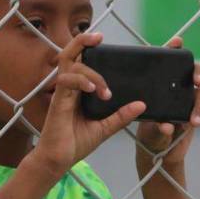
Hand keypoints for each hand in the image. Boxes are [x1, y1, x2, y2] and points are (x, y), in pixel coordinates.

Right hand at [30, 32, 145, 177]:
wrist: (57, 161)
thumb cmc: (75, 143)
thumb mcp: (104, 128)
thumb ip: (121, 116)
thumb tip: (141, 105)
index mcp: (78, 90)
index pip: (81, 62)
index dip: (88, 47)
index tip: (102, 40)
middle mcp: (69, 88)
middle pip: (69, 54)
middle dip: (82, 41)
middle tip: (99, 37)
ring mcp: (62, 93)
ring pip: (71, 64)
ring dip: (92, 73)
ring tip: (105, 91)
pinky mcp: (58, 101)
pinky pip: (66, 81)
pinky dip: (81, 80)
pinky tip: (92, 90)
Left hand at [135, 36, 199, 168]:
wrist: (158, 152)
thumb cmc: (148, 133)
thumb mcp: (146, 126)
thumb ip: (156, 125)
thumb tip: (167, 126)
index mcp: (160, 83)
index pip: (167, 61)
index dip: (173, 48)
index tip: (177, 42)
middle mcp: (176, 87)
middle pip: (192, 72)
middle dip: (198, 73)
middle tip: (198, 81)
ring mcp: (187, 99)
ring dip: (199, 104)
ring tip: (194, 119)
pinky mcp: (196, 111)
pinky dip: (199, 115)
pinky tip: (194, 123)